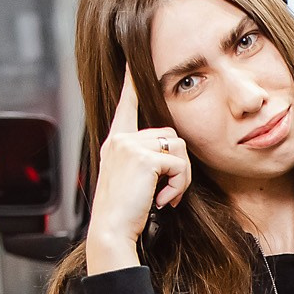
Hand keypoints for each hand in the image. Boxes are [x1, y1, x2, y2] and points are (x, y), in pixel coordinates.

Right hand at [84, 67, 191, 273]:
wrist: (111, 230)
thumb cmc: (125, 212)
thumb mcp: (132, 180)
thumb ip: (145, 161)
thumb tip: (172, 152)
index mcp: (116, 142)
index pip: (126, 107)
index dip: (130, 85)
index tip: (131, 63)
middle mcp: (120, 139)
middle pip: (171, 135)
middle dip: (179, 166)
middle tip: (168, 192)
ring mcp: (130, 146)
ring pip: (180, 148)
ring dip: (182, 177)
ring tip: (165, 197)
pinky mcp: (143, 158)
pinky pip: (180, 165)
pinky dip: (180, 186)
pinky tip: (163, 200)